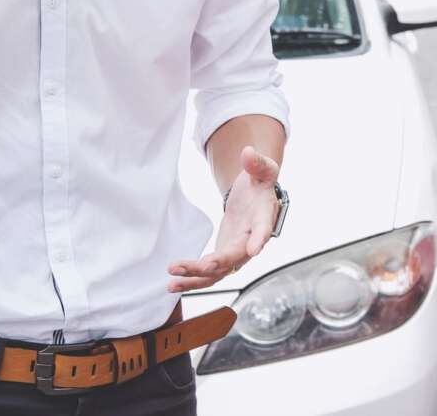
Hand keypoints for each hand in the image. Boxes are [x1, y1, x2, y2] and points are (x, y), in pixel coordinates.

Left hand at [167, 147, 280, 292]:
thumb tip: (248, 152)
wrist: (255, 196)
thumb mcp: (263, 169)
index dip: (259, 239)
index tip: (254, 250)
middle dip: (218, 263)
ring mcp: (237, 252)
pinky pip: (208, 273)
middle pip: (235, 257)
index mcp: (264, 217)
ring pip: (218, 272)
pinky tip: (172, 285)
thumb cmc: (260, 182)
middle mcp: (252, 241)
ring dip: (196, 278)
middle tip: (202, 265)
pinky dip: (191, 280)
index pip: (263, 229)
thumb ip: (256, 163)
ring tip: (172, 282)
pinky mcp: (223, 257)